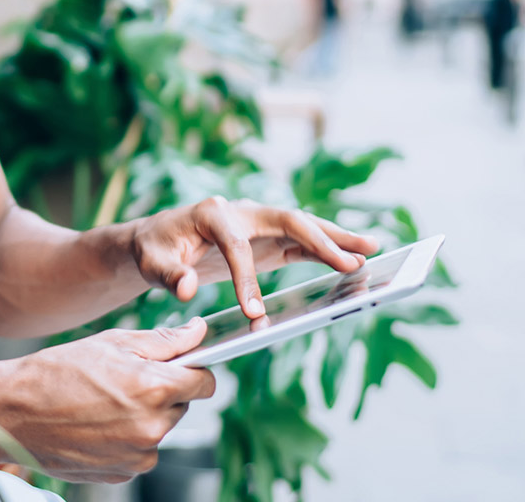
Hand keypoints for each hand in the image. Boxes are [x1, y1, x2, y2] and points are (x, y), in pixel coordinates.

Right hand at [0, 318, 215, 482]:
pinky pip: (139, 452)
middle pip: (181, 406)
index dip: (194, 370)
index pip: (205, 383)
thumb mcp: (111, 343)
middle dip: (162, 392)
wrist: (14, 414)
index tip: (179, 367)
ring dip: (143, 417)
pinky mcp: (122, 473)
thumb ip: (163, 341)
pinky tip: (97, 425)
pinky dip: (126, 439)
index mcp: (154, 388)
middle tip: (123, 380)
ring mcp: (137, 455)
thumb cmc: (57, 372)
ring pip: (159, 430)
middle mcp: (152, 427)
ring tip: (103, 403)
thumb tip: (198, 334)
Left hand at [130, 196, 379, 318]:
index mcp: (213, 213)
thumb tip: (188, 289)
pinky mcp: (267, 241)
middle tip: (356, 258)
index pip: (237, 245)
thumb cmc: (154, 249)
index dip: (246, 279)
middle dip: (322, 239)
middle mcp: (242, 211)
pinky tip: (351, 262)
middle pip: (288, 221)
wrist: (156, 239)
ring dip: (336, 240)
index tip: (254, 314)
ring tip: (373, 250)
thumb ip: (169, 275)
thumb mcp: (152, 263)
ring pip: (302, 228)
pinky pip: (300, 245)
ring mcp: (258, 224)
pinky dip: (325, 252)